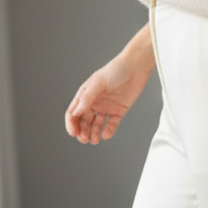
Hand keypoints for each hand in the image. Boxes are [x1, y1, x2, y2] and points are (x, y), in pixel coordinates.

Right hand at [65, 25, 154, 143]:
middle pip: (84, 121)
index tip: (73, 133)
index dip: (71, 124)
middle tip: (85, 139)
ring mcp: (106, 107)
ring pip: (96, 125)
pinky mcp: (119, 110)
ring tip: (95, 140)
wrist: (136, 67)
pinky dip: (109, 131)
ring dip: (94, 133)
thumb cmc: (115, 70)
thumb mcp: (98, 83)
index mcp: (85, 95)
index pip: (73, 112)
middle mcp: (94, 102)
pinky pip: (112, 124)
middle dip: (82, 131)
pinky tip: (106, 135)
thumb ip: (86, 98)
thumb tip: (75, 113)